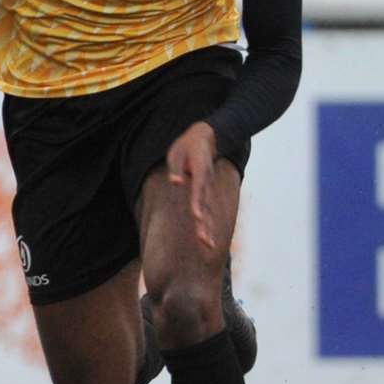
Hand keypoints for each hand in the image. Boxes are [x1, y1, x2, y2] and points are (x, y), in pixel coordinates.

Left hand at [165, 121, 218, 249]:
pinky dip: (207, 225)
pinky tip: (207, 240)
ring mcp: (207, 188)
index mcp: (199, 172)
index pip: (198, 190)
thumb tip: (174, 183)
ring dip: (208, 228)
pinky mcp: (206, 192)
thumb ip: (176, 169)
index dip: (198, 204)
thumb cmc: (187, 146)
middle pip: (206, 206)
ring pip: (208, 211)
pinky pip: (207, 211)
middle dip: (205, 224)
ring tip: (208, 245)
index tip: (197, 217)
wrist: (206, 138)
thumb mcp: (176, 153)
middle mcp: (206, 183)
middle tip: (205, 241)